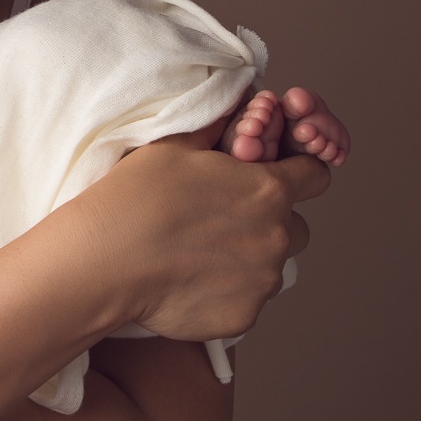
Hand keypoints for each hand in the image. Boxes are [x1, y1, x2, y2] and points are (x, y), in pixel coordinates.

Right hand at [67, 125, 329, 341]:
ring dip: (250, 259)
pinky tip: (190, 281)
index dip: (296, 173)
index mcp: (268, 189)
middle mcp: (276, 236)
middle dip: (271, 221)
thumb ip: (222, 124)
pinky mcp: (244, 316)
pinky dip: (229, 292)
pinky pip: (249, 300)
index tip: (272, 178)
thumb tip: (245, 103)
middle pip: (296, 227)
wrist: (103, 262)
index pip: (316, 176)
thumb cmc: (135, 198)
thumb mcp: (178, 144)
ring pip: (272, 266)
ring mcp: (263, 281)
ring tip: (200, 254)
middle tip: (223, 221)